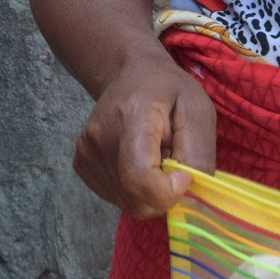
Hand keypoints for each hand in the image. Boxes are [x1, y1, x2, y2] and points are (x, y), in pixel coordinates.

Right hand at [72, 46, 216, 218]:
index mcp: (131, 117)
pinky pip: (118, 198)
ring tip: (156, 156)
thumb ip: (198, 155)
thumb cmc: (169, 90)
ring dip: (151, 191)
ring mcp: (86, 154)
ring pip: (128, 204)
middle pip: (135, 200)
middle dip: (164, 194)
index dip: (168, 191)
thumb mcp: (198, 111)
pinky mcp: (81, 165)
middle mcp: (100, 138)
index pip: (139, 178)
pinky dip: (136, 190)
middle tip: (173, 161)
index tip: (184, 174)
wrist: (129, 74)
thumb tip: (188, 194)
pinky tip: (141, 161)